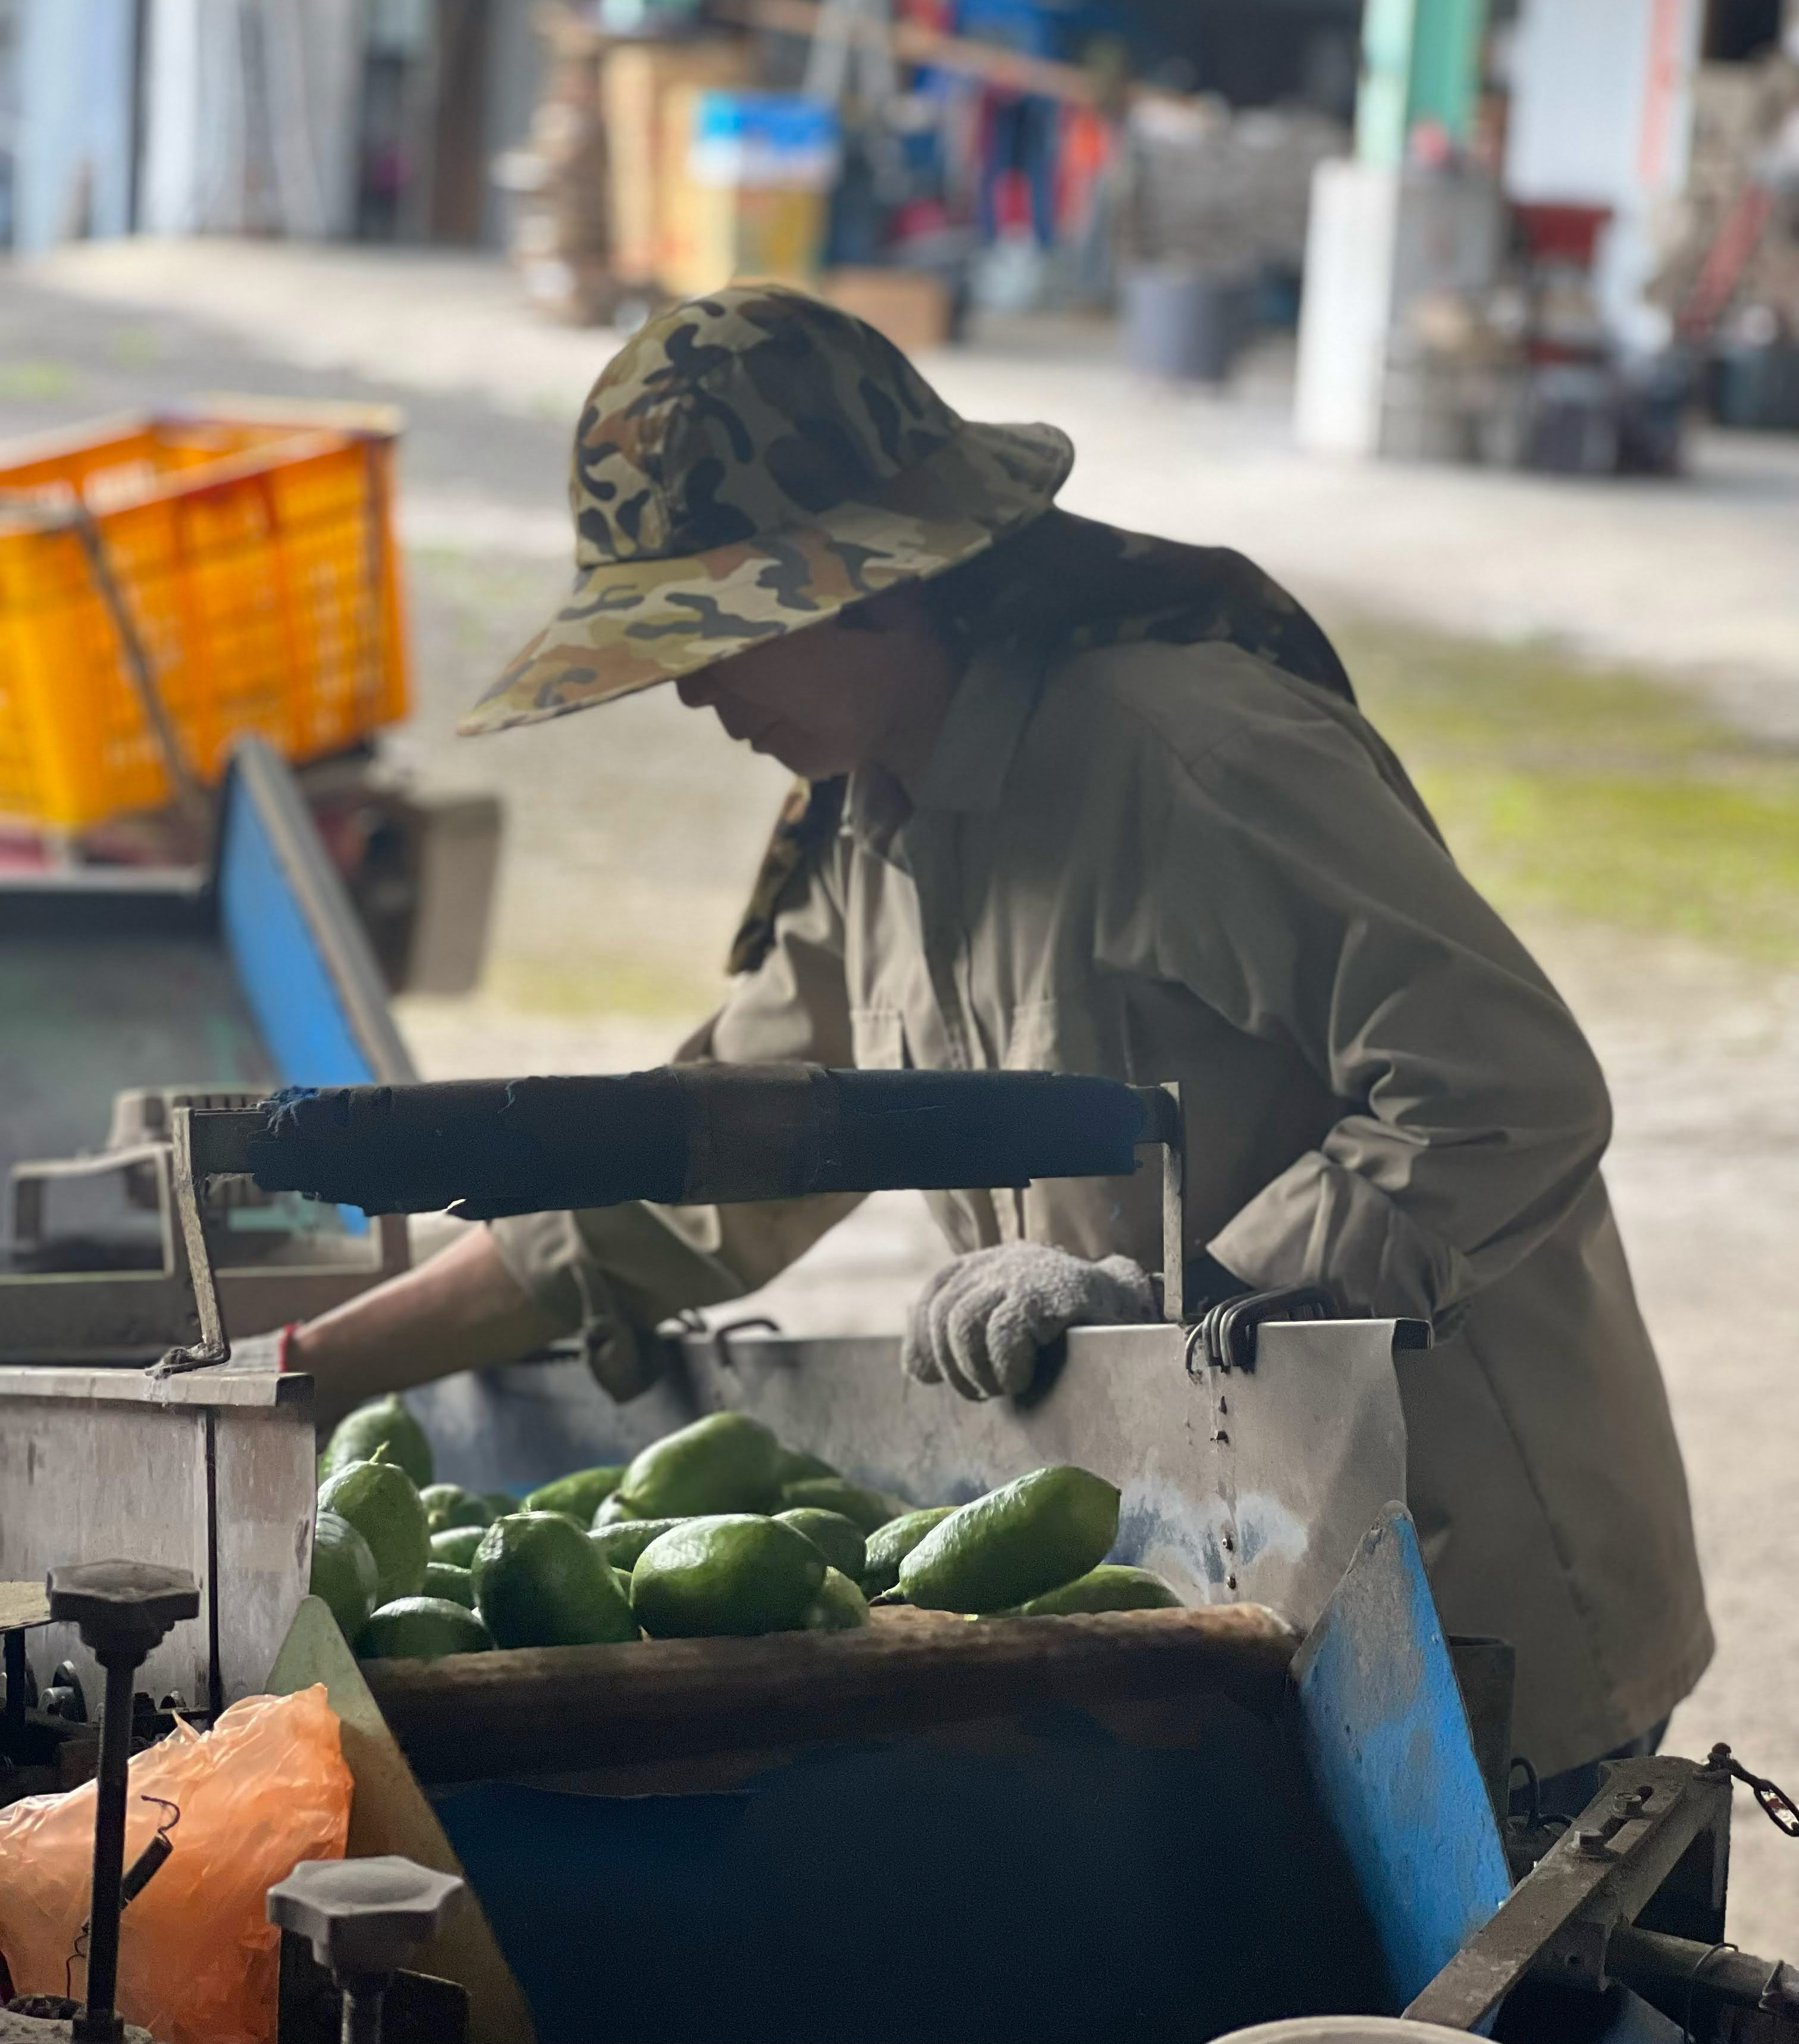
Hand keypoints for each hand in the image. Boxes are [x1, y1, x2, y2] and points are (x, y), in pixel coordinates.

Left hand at [902, 1244, 1158, 1400]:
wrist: (1129, 1313)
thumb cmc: (1065, 1333)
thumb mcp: (1005, 1330)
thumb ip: (964, 1340)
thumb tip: (915, 1368)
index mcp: (984, 1266)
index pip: (933, 1297)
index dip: (924, 1342)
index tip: (932, 1377)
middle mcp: (997, 1261)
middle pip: (943, 1314)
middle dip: (954, 1366)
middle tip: (984, 1391)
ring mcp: (1023, 1271)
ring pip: (963, 1322)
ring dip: (977, 1369)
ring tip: (1004, 1386)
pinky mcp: (1050, 1289)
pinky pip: (1004, 1330)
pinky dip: (1006, 1365)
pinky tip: (1022, 1378)